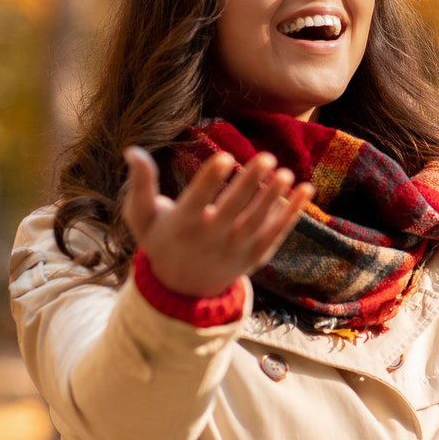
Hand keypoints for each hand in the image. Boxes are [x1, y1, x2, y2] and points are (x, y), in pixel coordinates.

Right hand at [121, 144, 314, 297]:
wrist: (183, 289)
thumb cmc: (161, 241)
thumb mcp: (142, 217)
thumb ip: (140, 185)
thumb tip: (132, 150)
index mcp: (183, 225)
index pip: (198, 200)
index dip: (210, 179)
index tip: (224, 157)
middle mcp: (211, 238)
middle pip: (233, 209)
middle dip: (249, 184)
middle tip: (266, 158)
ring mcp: (236, 249)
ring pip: (258, 221)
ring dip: (274, 198)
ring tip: (286, 173)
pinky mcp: (255, 256)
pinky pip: (276, 233)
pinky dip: (292, 214)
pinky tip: (306, 189)